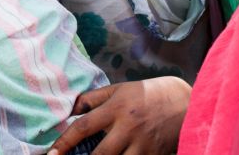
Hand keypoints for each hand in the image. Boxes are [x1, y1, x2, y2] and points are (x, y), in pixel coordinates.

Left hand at [48, 77, 190, 154]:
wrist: (187, 103)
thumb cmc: (147, 94)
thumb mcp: (119, 89)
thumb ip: (93, 99)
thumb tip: (70, 109)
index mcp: (116, 108)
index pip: (84, 127)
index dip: (64, 142)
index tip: (51, 153)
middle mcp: (128, 128)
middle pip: (100, 154)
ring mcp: (143, 145)